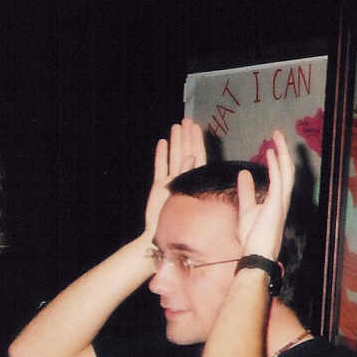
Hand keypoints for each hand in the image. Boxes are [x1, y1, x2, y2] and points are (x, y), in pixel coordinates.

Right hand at [144, 117, 206, 235]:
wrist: (162, 236)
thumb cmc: (181, 223)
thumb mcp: (187, 196)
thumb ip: (187, 175)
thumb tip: (190, 157)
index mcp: (194, 181)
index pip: (197, 156)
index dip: (196, 141)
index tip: (197, 126)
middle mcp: (183, 179)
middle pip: (185, 152)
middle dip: (186, 137)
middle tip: (186, 120)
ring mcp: (171, 182)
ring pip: (173, 157)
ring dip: (174, 142)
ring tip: (175, 126)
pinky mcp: (159, 187)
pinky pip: (160, 167)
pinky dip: (161, 155)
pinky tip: (162, 143)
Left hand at [237, 129, 294, 259]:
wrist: (256, 256)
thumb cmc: (253, 238)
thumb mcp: (247, 209)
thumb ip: (246, 191)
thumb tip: (243, 173)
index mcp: (277, 200)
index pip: (280, 175)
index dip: (278, 159)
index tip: (271, 145)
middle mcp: (283, 199)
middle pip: (287, 169)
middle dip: (283, 150)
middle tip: (277, 133)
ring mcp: (282, 201)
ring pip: (286, 171)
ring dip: (282, 152)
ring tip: (276, 136)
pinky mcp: (277, 205)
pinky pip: (278, 180)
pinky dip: (275, 165)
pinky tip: (271, 152)